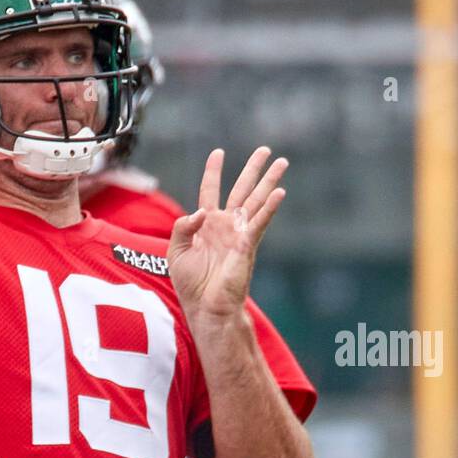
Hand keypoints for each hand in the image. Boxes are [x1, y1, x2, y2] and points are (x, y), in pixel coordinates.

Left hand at [168, 147, 287, 320]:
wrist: (206, 308)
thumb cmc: (191, 285)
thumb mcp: (175, 252)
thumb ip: (182, 227)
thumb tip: (200, 211)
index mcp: (206, 226)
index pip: (210, 191)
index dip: (214, 172)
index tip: (218, 153)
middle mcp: (226, 226)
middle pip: (242, 190)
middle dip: (253, 169)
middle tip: (266, 150)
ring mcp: (239, 234)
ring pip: (256, 201)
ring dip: (269, 181)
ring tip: (282, 162)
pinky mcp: (247, 245)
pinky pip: (259, 222)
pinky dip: (269, 207)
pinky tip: (280, 192)